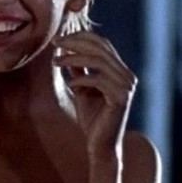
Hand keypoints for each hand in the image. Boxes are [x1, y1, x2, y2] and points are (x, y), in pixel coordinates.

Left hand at [54, 31, 136, 160]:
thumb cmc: (92, 118)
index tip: (57, 39)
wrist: (100, 145)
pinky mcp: (121, 98)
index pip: (102, 43)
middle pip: (100, 48)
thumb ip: (79, 68)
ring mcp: (127, 87)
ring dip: (74, 58)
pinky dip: (81, 79)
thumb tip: (66, 46)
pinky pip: (99, 80)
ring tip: (55, 62)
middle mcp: (127, 76)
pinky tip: (70, 85)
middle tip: (54, 44)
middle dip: (75, 43)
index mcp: (120, 71)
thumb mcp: (81, 88)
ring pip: (99, 61)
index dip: (80, 37)